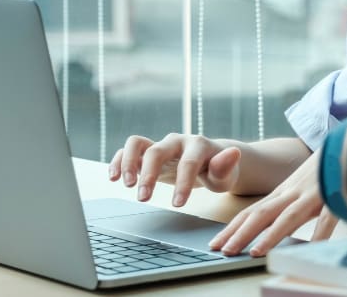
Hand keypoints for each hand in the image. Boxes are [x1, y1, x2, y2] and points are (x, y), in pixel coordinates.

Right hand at [109, 133, 242, 206]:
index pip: (188, 163)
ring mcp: (159, 145)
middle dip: (148, 175)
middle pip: (157, 151)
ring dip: (128, 163)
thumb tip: (233, 153)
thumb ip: (225, 166)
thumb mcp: (226, 173)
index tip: (177, 205)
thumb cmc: (219, 170)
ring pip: (136, 143)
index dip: (182, 183)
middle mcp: (175, 141)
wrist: (210, 160)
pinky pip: (128, 151)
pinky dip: (118, 161)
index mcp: (197, 145)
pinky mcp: (147, 152)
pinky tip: (113, 177)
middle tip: (143, 198)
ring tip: (126, 185)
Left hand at [207, 150, 337, 256]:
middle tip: (223, 251)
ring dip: (270, 235)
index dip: (232, 228)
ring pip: (288, 216)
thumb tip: (270, 231)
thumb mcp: (300, 189)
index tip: (215, 244)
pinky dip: (320, 232)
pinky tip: (313, 246)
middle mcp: (292, 192)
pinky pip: (327, 216)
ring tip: (254, 252)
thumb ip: (287, 208)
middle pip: (261, 214)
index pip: (251, 212)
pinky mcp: (335, 194)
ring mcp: (312, 193)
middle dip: (240, 234)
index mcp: (281, 193)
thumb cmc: (323, 170)